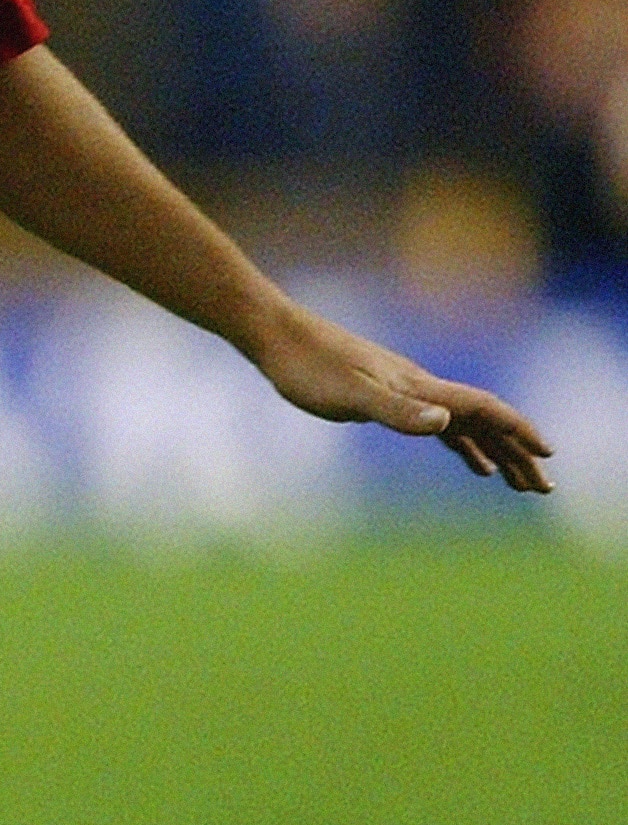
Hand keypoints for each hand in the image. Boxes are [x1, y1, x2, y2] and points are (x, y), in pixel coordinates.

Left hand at [250, 299, 552, 492]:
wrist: (277, 336)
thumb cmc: (307, 367)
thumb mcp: (350, 396)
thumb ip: (397, 411)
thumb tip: (447, 424)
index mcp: (419, 387)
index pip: (484, 409)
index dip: (517, 430)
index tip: (547, 454)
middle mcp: (421, 387)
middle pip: (485, 422)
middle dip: (517, 453)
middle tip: (544, 487)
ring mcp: (405, 391)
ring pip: (466, 426)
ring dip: (497, 452)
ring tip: (518, 482)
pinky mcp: (385, 396)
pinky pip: (440, 425)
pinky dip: (463, 445)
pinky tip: (472, 462)